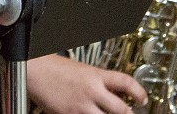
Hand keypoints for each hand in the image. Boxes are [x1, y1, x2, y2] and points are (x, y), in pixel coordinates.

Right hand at [26, 54, 145, 113]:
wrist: (34, 69)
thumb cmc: (52, 67)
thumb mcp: (80, 69)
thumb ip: (95, 81)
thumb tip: (108, 91)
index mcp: (95, 75)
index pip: (126, 82)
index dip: (139, 92)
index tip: (143, 99)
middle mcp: (92, 91)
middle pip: (122, 109)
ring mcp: (81, 107)